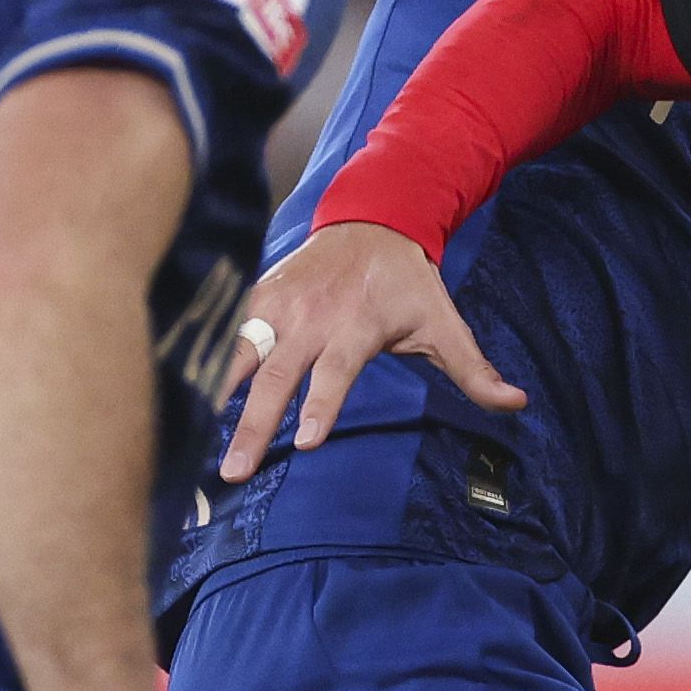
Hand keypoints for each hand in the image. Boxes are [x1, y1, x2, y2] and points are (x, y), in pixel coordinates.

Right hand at [212, 220, 528, 478]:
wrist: (370, 219)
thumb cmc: (407, 282)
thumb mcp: (444, 322)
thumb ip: (473, 369)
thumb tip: (517, 402)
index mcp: (355, 327)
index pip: (336, 373)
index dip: (320, 406)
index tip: (305, 442)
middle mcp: (310, 318)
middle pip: (277, 376)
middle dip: (255, 424)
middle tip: (234, 471)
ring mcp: (276, 306)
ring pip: (238, 354)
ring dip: (213, 395)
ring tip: (188, 436)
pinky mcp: (254, 297)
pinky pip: (222, 331)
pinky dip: (198, 359)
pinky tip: (173, 393)